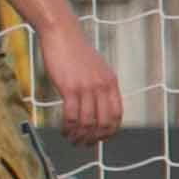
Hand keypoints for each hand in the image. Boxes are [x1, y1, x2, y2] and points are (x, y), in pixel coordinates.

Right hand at [35, 20, 123, 144]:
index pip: (117, 115)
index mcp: (111, 83)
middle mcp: (102, 87)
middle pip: (104, 123)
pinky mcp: (69, 88)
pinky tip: (64, 131)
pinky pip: (71, 116)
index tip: (100, 139)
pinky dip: (68, 128)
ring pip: (87, 123)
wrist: (61, 33)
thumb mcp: (96, 68)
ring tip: (72, 140)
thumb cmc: (74, 50)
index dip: (110, 132)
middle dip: (94, 139)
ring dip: (79, 136)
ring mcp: (86, 88)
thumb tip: (97, 107)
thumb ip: (100, 86)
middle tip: (84, 145)